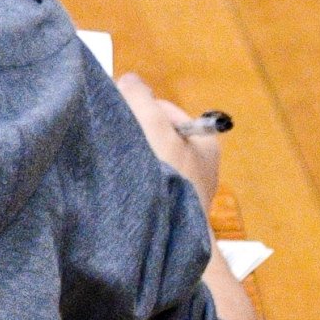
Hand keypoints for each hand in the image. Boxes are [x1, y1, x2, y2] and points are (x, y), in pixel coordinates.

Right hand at [119, 72, 223, 199]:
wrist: (174, 239)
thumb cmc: (170, 179)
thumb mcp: (153, 126)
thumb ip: (139, 97)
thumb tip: (128, 80)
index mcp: (204, 140)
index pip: (163, 109)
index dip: (138, 107)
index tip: (117, 112)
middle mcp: (199, 162)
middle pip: (155, 133)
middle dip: (134, 132)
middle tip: (115, 139)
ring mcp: (186, 186)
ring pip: (150, 157)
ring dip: (132, 156)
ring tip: (119, 163)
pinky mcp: (172, 207)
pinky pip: (149, 181)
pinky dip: (135, 179)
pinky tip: (123, 184)